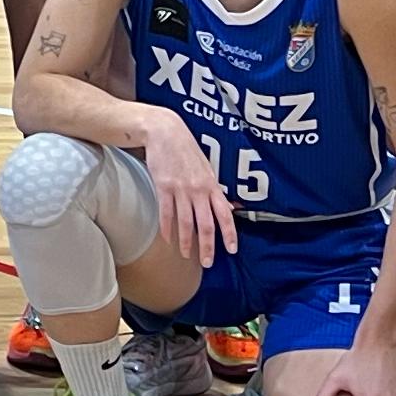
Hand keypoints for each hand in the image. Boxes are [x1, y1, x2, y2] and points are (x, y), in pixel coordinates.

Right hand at [145, 111, 234, 266]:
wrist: (165, 132)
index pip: (225, 214)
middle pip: (205, 224)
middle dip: (207, 246)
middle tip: (207, 262)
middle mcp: (199, 190)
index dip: (229, 234)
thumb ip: (216, 190)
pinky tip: (168, 239)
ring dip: (186, 241)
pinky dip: (167, 228)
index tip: (232, 249)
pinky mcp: (163, 187)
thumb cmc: (186, 150)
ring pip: (185, 222)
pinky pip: (166, 213)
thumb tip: (228, 206)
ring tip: (186, 255)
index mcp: (212, 185)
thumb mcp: (207, 168)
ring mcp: (180, 189)